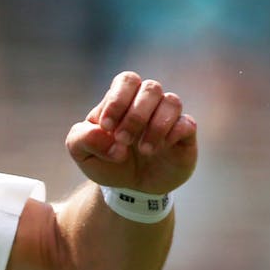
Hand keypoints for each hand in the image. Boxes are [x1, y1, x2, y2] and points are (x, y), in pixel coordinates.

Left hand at [66, 72, 197, 194]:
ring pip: (172, 101)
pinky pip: (187, 123)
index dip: (117, 100)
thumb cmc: (105, 162)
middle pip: (150, 87)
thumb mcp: (82, 153)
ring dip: (156, 125)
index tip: (106, 127)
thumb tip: (104, 133)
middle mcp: (147, 104)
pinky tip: (160, 148)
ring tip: (143, 150)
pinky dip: (173, 134)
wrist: (129, 188)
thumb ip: (82, 139)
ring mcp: (167, 118)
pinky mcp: (184, 135)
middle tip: (123, 140)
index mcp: (121, 100)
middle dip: (135, 115)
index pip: (127, 80)